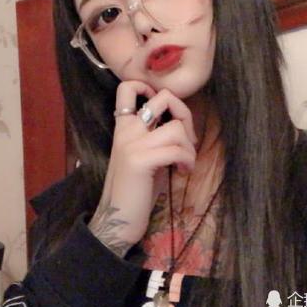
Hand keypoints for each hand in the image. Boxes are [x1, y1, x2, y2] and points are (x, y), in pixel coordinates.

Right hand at [88, 81, 197, 257]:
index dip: (152, 89)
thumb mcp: (145, 154)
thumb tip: (181, 124)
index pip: (127, 87)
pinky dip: (187, 161)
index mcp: (123, 126)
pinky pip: (176, 150)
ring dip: (189, 148)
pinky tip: (181, 172)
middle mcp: (126, 129)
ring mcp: (131, 143)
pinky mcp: (139, 160)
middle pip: (164, 98)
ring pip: (176, 128)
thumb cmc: (137, 188)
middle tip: (188, 139)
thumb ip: (156, 135)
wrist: (118, 219)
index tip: (166, 110)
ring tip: (184, 163)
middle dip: (185, 115)